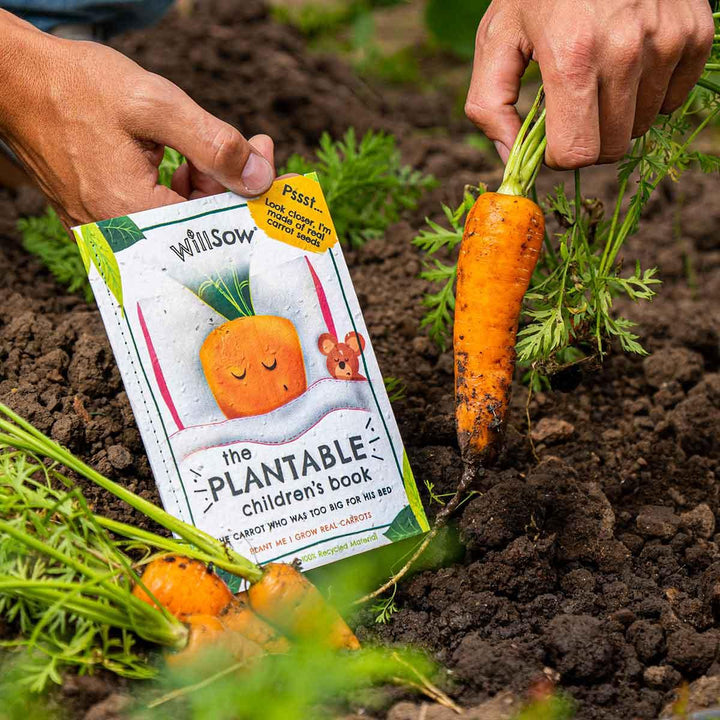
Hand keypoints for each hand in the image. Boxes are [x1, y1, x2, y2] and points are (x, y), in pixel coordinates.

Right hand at [0, 11, 275, 227]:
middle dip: (231, 191)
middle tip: (251, 153)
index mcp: (133, 214)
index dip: (253, 202)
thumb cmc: (79, 87)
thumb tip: (261, 177)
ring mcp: (106, 232)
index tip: (278, 177)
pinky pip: (154, 220)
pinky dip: (178, 195)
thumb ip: (213, 144)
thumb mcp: (154, 105)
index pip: (215, 227)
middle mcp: (120, 235)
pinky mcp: (100, 221)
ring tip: (206, 154)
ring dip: (205, 191)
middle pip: (199, 230)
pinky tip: (179, 168)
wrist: (16, 82)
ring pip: (178, 225)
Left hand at [465, 0, 714, 168]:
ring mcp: (666, 41)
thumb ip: (490, 108)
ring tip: (600, 77)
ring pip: (641, 126)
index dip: (557, 155)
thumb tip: (511, 159)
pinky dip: (649, 94)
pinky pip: (672, 100)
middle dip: (587, 139)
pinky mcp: (694, 34)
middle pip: (611, 148)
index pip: (576, 152)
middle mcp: (625, 52)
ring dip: (617, 116)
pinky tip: (629, 64)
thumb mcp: (497, 40)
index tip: (551, 136)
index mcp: (572, 59)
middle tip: (573, 107)